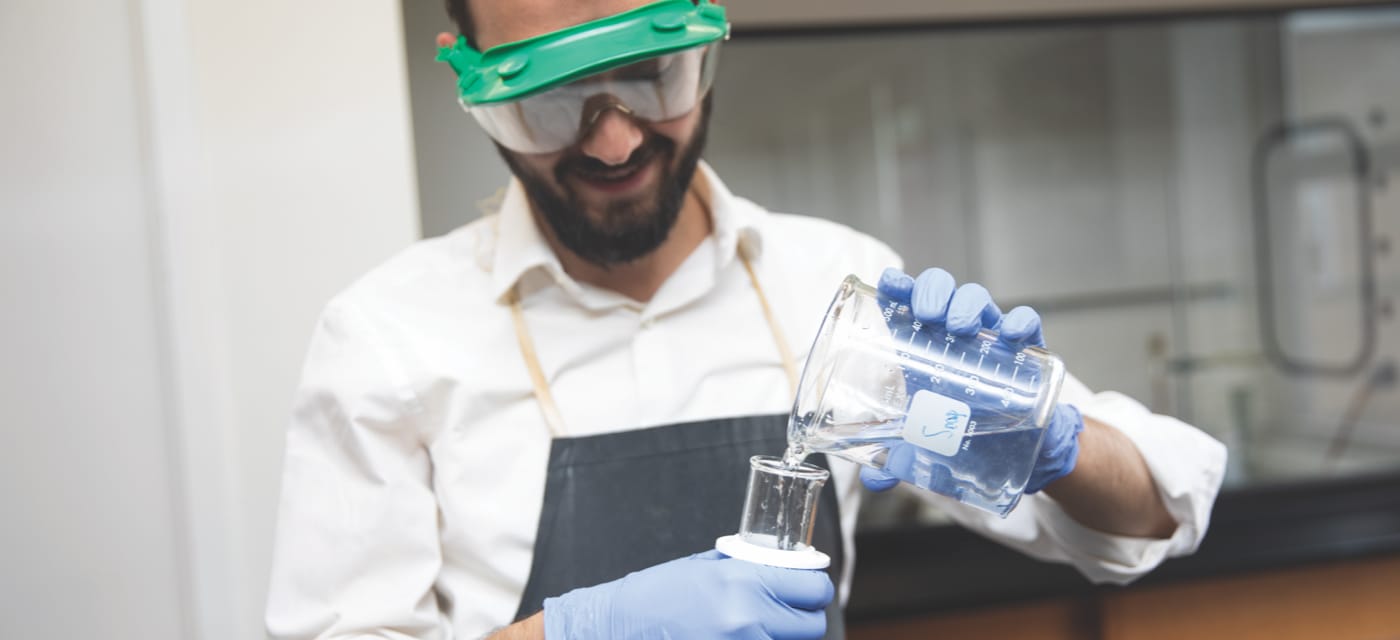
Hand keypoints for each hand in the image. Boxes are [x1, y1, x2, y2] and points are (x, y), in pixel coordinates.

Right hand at [543, 550, 833, 639]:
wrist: (614, 628)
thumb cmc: (655, 596)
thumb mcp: (706, 569)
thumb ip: (751, 570)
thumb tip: (791, 570)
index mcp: (742, 581)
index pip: (815, 589)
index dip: (812, 589)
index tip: (806, 591)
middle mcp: (746, 618)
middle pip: (812, 627)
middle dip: (799, 620)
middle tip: (778, 615)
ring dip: (778, 639)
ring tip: (751, 630)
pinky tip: (739, 639)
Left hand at [860, 267, 1084, 494]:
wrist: (1018, 453)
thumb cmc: (967, 434)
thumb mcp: (928, 448)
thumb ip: (898, 462)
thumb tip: (874, 480)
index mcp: (924, 349)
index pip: (907, 305)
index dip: (898, 289)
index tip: (888, 286)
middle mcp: (955, 336)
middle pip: (941, 292)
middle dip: (932, 293)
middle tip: (927, 315)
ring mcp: (990, 340)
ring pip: (978, 299)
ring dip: (966, 304)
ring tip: (958, 327)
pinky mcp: (1026, 353)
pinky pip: (1026, 325)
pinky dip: (1019, 322)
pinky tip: (1009, 335)